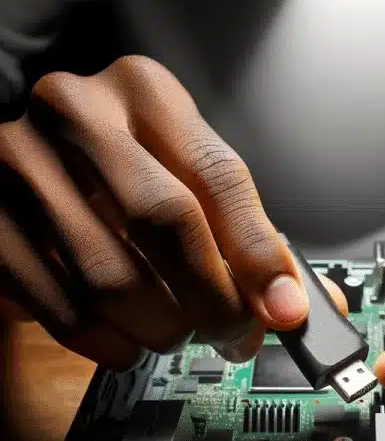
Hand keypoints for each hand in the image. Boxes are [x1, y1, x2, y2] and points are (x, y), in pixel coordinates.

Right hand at [0, 56, 345, 367]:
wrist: (25, 163)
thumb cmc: (124, 174)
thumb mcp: (185, 177)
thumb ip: (244, 234)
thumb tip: (300, 305)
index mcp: (146, 96)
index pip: (218, 177)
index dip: (259, 255)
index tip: (284, 311)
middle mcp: (79, 116)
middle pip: (167, 225)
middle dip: (215, 301)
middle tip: (233, 335)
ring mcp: (21, 165)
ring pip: (113, 278)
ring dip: (163, 330)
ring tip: (177, 334)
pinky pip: (64, 308)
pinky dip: (110, 344)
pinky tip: (127, 341)